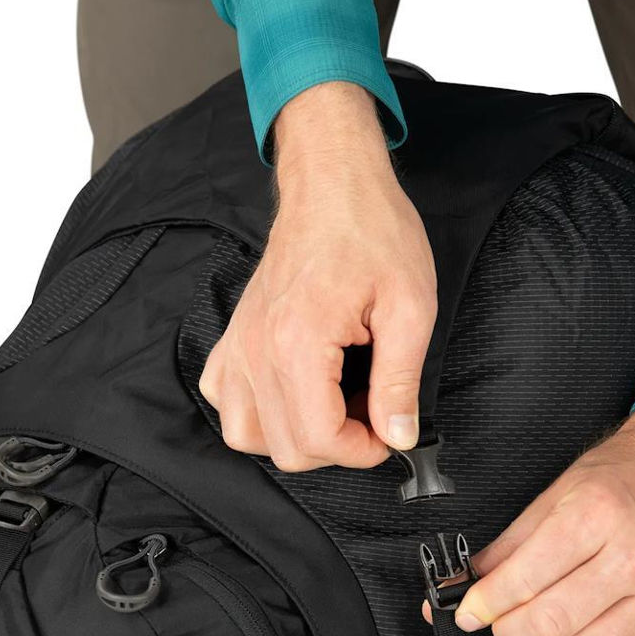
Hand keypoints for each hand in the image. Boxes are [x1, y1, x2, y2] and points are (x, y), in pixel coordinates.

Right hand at [200, 82, 436, 470]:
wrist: (332, 184)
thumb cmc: (372, 232)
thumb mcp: (410, 307)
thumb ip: (400, 381)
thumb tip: (400, 436)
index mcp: (299, 341)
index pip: (319, 438)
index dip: (362, 451)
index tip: (387, 434)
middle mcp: (257, 348)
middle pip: (285, 448)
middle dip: (335, 447)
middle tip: (369, 413)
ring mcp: (238, 344)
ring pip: (245, 435)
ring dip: (293, 436)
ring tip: (332, 406)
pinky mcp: (233, 337)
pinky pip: (225, 401)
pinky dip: (256, 413)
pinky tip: (292, 392)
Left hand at [432, 408, 634, 635]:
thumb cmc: (625, 478)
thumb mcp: (555, 492)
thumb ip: (509, 546)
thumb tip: (470, 585)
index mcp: (598, 513)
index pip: (527, 577)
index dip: (488, 603)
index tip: (469, 613)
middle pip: (554, 620)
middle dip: (510, 631)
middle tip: (496, 626)